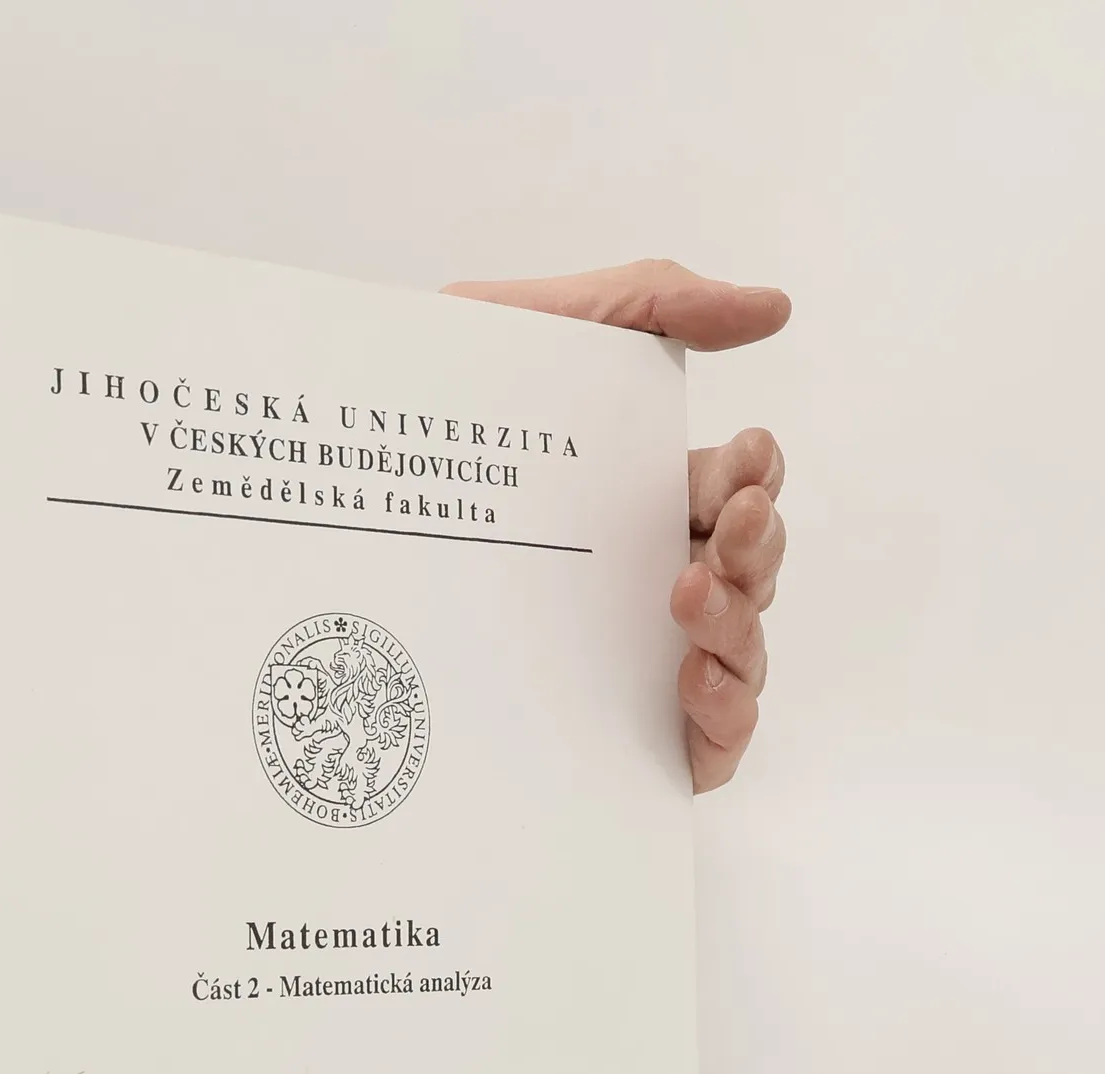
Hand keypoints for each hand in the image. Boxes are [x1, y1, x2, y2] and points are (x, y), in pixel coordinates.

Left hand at [442, 261, 788, 790]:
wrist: (332, 483)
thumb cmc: (431, 407)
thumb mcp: (535, 328)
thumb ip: (653, 300)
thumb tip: (772, 308)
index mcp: (642, 494)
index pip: (737, 490)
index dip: (759, 474)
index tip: (747, 454)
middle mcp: (647, 576)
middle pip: (751, 570)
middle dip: (757, 543)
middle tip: (726, 522)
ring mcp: (635, 656)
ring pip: (742, 651)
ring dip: (740, 621)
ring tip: (687, 593)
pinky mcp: (618, 730)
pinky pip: (711, 742)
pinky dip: (728, 713)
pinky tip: (692, 677)